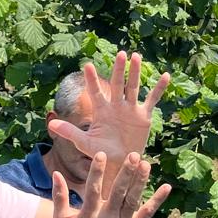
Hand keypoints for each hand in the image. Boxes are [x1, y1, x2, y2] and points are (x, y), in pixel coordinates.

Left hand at [49, 51, 169, 165]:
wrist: (120, 164)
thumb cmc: (101, 153)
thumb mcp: (84, 143)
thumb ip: (70, 132)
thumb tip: (51, 123)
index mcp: (101, 111)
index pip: (95, 92)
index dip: (92, 80)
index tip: (87, 65)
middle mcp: (116, 106)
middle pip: (117, 84)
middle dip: (119, 69)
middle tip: (121, 53)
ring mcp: (130, 109)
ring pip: (133, 87)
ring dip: (135, 72)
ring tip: (136, 56)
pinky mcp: (143, 116)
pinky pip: (152, 99)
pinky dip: (159, 88)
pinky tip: (165, 76)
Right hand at [51, 149, 171, 217]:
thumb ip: (59, 196)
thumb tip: (56, 173)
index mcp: (89, 215)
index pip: (93, 189)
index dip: (97, 172)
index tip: (101, 154)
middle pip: (118, 193)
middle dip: (126, 173)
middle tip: (133, 155)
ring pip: (133, 201)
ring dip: (141, 182)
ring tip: (146, 164)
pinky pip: (147, 214)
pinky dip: (157, 200)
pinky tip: (167, 186)